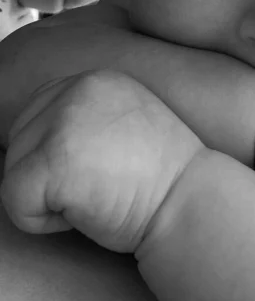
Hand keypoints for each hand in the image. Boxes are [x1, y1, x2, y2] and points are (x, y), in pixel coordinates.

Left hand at [0, 70, 204, 251]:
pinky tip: (86, 211)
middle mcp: (79, 88)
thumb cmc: (162, 178)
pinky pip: (13, 199)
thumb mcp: (126, 125)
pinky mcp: (56, 157)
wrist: (190, 203)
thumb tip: (36, 139)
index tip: (98, 168)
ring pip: (13, 168)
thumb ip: (85, 117)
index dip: (56, 151)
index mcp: (98, 80)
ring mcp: (66, 120)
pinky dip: (40, 220)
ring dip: (45, 195)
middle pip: (20, 138)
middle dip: (48, 172)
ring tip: (96, 194)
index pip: (38, 112)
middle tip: (100, 183)